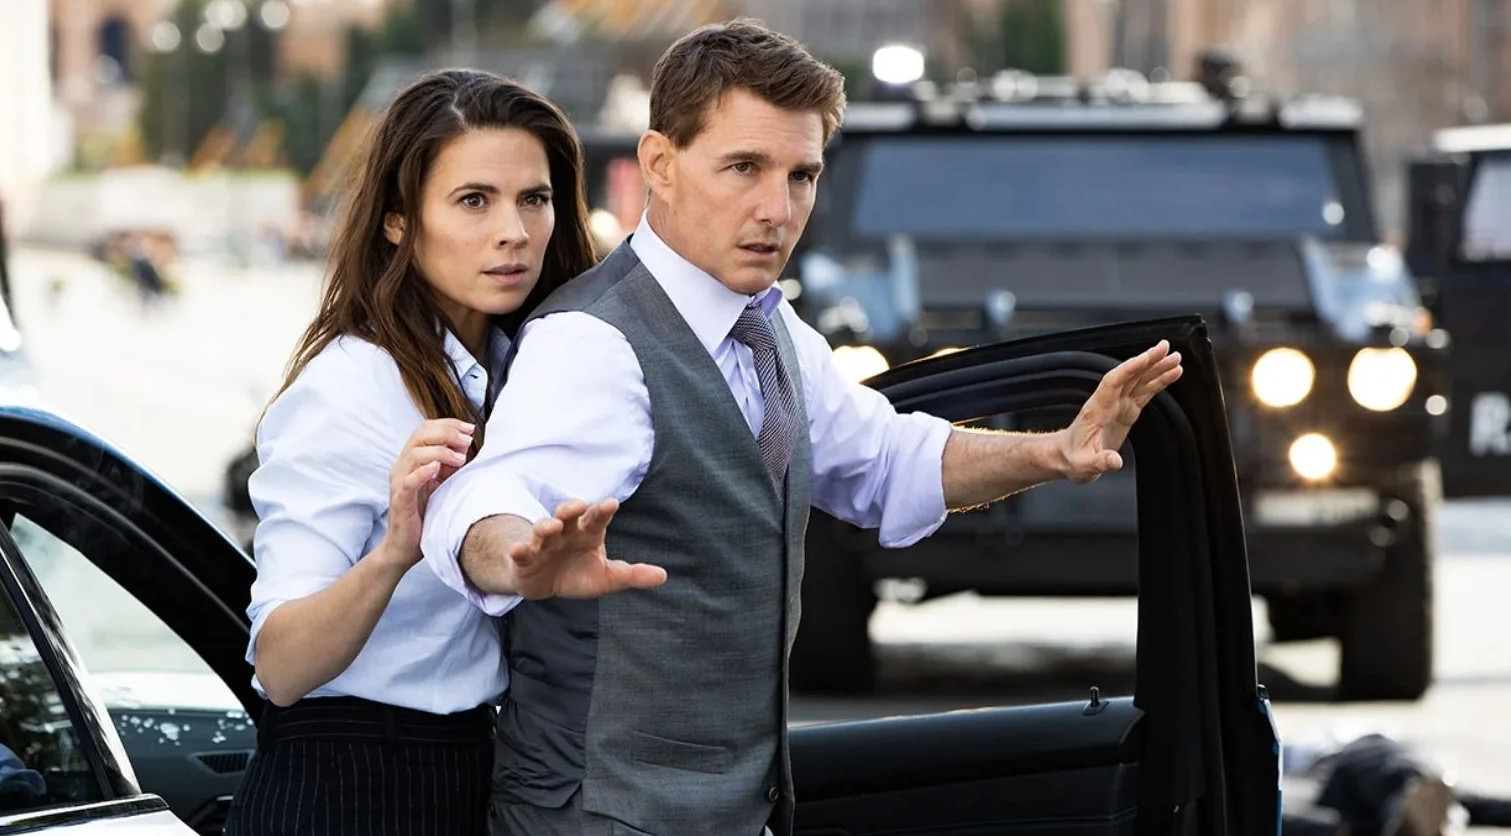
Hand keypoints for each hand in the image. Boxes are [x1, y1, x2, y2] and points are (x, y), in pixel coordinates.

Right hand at [381, 418, 474, 567]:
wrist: (405, 546)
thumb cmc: (424, 514)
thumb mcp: (441, 483)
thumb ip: (449, 464)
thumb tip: (465, 444)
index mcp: (411, 459)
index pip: (425, 429)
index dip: (447, 424)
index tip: (469, 428)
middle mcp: (402, 466)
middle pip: (419, 436)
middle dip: (446, 433)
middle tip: (467, 441)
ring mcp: (399, 482)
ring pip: (415, 454)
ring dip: (440, 452)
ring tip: (460, 459)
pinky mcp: (399, 500)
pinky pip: (408, 481)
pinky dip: (423, 472)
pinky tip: (437, 469)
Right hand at [508, 499, 666, 599]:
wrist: (546, 584)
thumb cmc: (580, 574)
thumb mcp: (608, 577)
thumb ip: (632, 574)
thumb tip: (663, 575)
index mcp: (588, 532)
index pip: (597, 518)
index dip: (603, 510)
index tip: (612, 503)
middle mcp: (566, 532)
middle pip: (568, 515)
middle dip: (572, 508)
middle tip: (579, 506)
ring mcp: (543, 543)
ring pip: (543, 528)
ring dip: (545, 525)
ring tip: (551, 526)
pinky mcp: (525, 558)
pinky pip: (521, 552)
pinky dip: (518, 550)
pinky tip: (518, 549)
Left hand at [1057, 340, 1183, 483]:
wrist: (1068, 458)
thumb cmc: (1073, 459)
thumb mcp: (1084, 466)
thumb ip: (1100, 462)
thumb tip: (1115, 461)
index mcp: (1097, 409)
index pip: (1113, 382)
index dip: (1129, 369)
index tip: (1146, 358)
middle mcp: (1108, 402)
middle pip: (1129, 376)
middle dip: (1147, 361)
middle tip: (1166, 348)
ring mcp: (1118, 405)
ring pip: (1139, 381)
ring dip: (1157, 369)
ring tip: (1175, 358)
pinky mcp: (1126, 411)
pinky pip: (1144, 392)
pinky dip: (1158, 383)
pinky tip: (1172, 374)